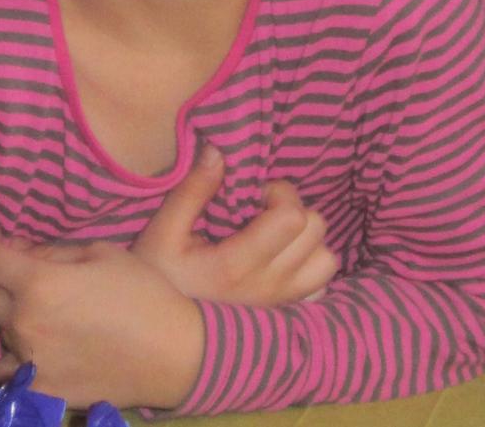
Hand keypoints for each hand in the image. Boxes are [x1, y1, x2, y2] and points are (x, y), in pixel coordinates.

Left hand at [0, 226, 202, 409]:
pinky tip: (46, 350)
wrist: (173, 355)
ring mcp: (28, 361)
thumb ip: (52, 251)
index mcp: (39, 283)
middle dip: (0, 280)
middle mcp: (24, 323)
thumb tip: (20, 252)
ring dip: (13, 319)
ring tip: (48, 317)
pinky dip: (19, 358)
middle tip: (29, 279)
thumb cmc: (143, 294)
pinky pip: (8, 370)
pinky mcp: (40, 390)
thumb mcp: (102, 253)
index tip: (2, 242)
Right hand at [132, 143, 337, 306]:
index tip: (254, 195)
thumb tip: (219, 151)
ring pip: (326, 260)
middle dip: (293, 209)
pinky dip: (309, 269)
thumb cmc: (158, 278)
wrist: (158, 334)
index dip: (280, 194)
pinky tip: (281, 263)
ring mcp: (281, 305)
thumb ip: (193, 190)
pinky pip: (320, 287)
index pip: (293, 217)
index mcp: (237, 266)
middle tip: (261, 212)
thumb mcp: (163, 232)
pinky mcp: (286, 316)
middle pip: (315, 231)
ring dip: (306, 240)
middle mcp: (268, 288)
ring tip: (275, 236)